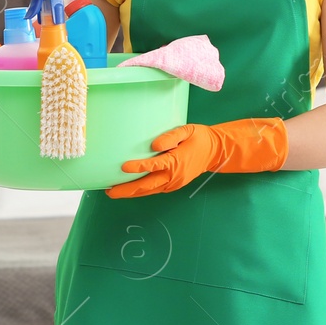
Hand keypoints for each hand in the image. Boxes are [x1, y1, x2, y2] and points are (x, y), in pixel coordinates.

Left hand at [106, 117, 288, 198]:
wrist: (216, 152)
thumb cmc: (199, 138)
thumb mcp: (188, 131)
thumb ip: (171, 136)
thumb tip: (155, 145)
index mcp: (177, 162)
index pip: (154, 166)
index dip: (139, 167)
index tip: (124, 167)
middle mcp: (174, 176)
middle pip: (147, 186)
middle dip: (127, 190)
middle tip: (109, 191)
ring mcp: (173, 183)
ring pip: (148, 191)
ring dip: (131, 193)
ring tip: (113, 193)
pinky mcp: (173, 185)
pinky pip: (154, 190)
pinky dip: (140, 192)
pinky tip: (128, 190)